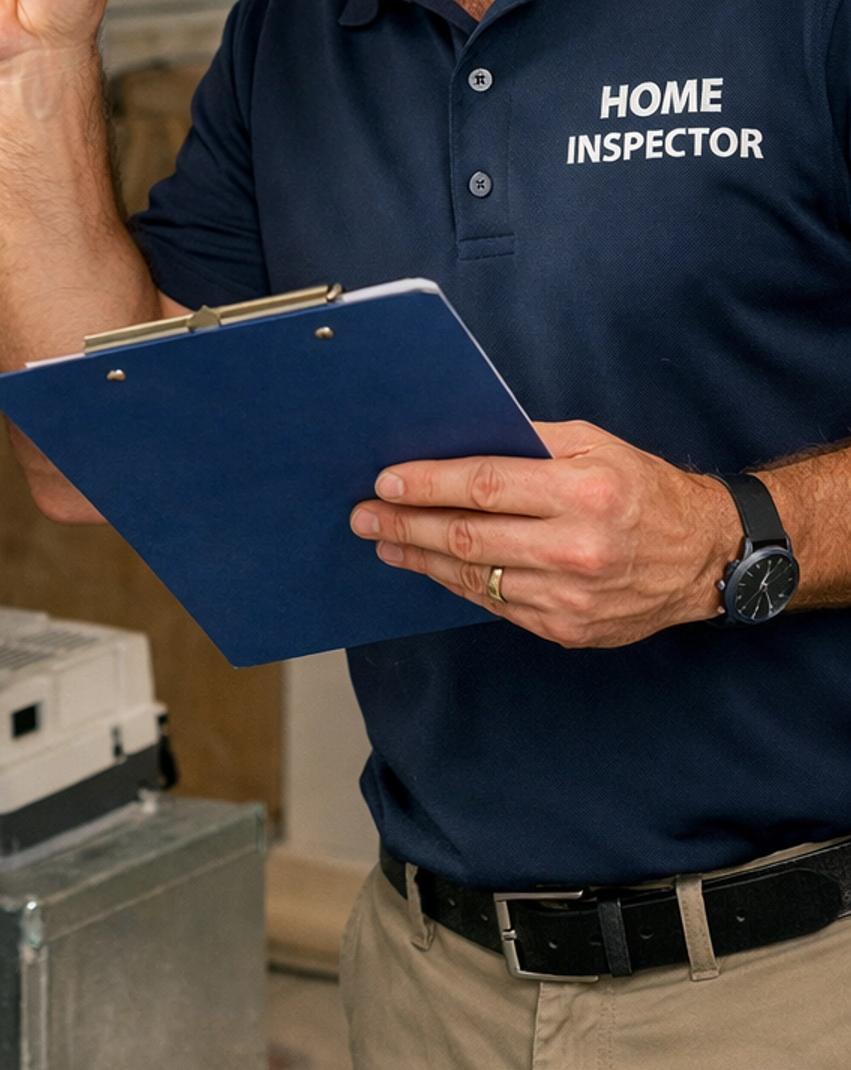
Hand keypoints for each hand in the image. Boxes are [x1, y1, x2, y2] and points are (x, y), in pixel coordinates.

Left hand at [348, 421, 739, 648]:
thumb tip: (457, 439)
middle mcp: (576, 549)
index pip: (483, 486)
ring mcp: (571, 597)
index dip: (426, 484)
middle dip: (404, 525)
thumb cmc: (643, 488)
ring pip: (473, 577)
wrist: (705, 556)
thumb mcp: (594, 444)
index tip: (385, 481)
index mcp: (583, 492)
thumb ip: (528, 441)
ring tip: (385, 543)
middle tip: (364, 516)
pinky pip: (496, 605)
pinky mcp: (568, 630)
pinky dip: (458, 584)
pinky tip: (431, 569)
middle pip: (467, 537)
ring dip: (419, 560)